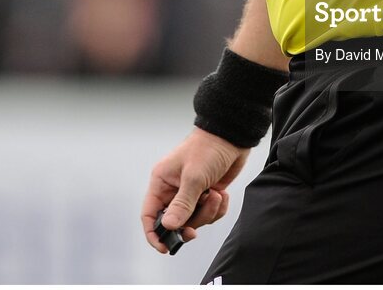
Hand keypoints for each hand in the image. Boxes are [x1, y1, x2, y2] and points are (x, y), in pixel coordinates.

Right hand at [141, 128, 249, 252]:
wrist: (232, 136)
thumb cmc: (208, 147)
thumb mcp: (194, 177)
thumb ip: (181, 204)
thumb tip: (168, 226)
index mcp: (162, 182)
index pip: (150, 214)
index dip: (154, 234)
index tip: (165, 247)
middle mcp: (174, 189)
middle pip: (175, 222)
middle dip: (190, 223)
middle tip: (199, 222)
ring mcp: (191, 192)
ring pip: (194, 219)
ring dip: (208, 212)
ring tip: (215, 195)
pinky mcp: (207, 194)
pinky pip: (209, 214)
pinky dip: (217, 208)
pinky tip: (222, 193)